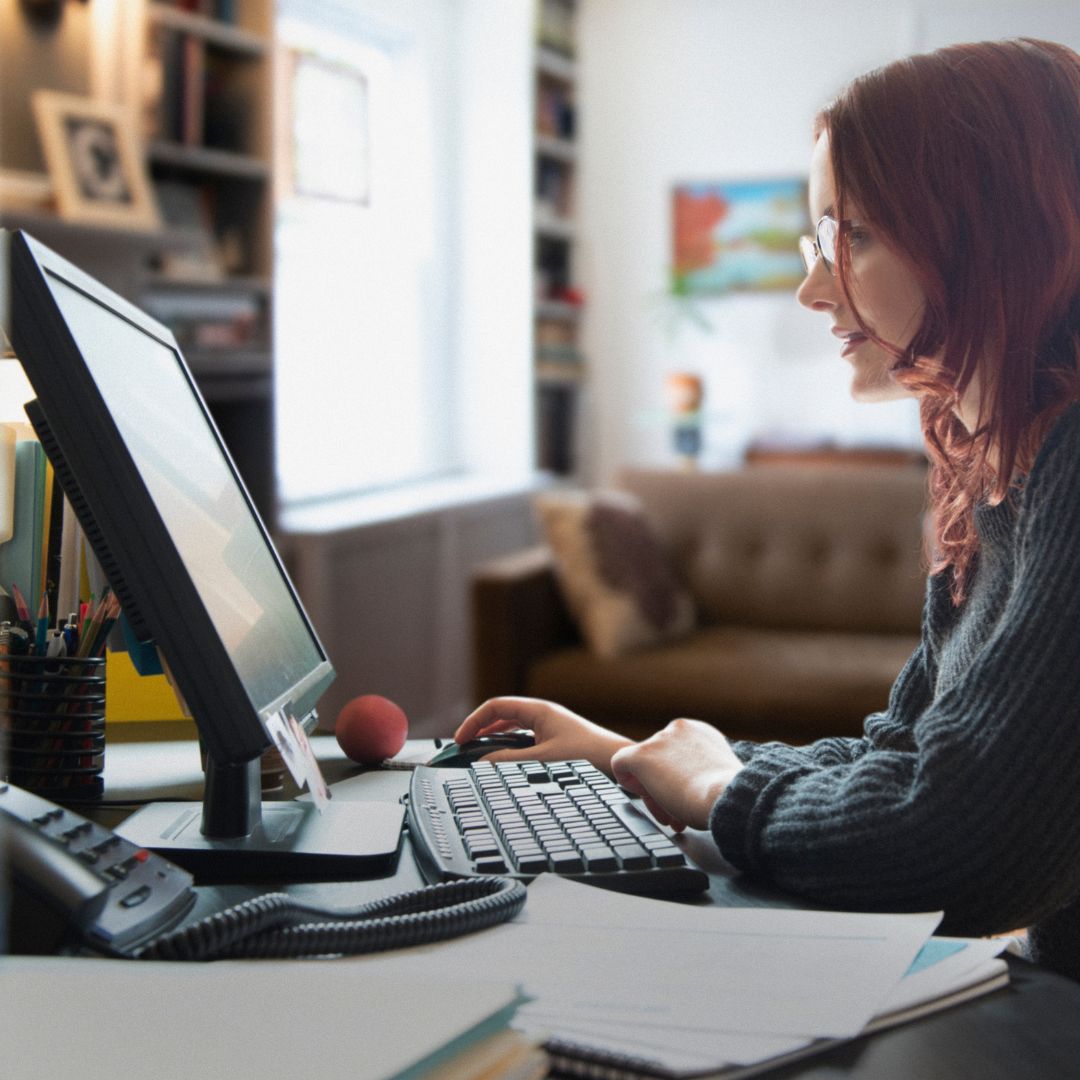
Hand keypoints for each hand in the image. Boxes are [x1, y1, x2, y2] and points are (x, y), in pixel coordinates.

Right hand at [455, 696, 633, 772]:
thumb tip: (481, 763)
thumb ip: (508, 761)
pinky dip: (509, 748)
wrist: (618, 762)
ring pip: (513, 728)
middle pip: (502, 716)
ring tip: (479, 756)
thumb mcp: (541, 760)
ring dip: (494, 740)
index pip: (496, 706)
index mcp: (538, 710)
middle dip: (481, 730)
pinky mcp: (556, 740)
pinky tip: (504, 763)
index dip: (474, 721)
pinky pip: (524, 739)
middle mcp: (543, 714)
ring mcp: (550, 727)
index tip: (460, 740)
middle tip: (464, 749)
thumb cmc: (587, 756)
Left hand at [610, 718, 742, 831]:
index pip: (677, 753)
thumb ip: (704, 770)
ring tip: (670, 814)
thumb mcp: (721, 774)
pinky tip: (643, 795)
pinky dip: (626, 779)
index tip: (687, 797)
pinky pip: (620, 763)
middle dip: (665, 787)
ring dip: (654, 791)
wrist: (726, 795)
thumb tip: (694, 783)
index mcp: (700, 732)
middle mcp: (679, 729)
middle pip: (659, 759)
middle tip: (676, 811)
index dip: (679, 778)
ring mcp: (659, 740)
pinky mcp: (641, 755)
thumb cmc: (728, 794)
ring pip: (644, 767)